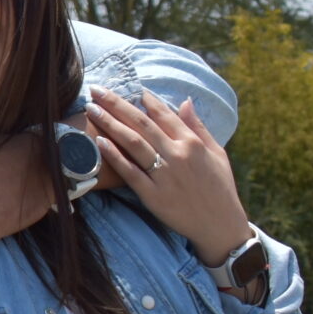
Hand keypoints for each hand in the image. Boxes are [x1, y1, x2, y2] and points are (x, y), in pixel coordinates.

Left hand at [85, 88, 253, 265]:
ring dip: (109, 123)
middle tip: (96, 90)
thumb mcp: (217, 153)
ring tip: (91, 109)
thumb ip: (198, 127)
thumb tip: (185, 101)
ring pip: (133, 143)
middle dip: (117, 104)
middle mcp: (177, 155)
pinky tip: (98, 142)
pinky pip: (130, 172)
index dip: (144, 99)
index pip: (164, 114)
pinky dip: (114, 156)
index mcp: (192, 143)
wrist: (221, 226)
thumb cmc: (220, 188)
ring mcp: (164, 176)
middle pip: (142, 124)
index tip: (128, 87)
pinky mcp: (154, 196)